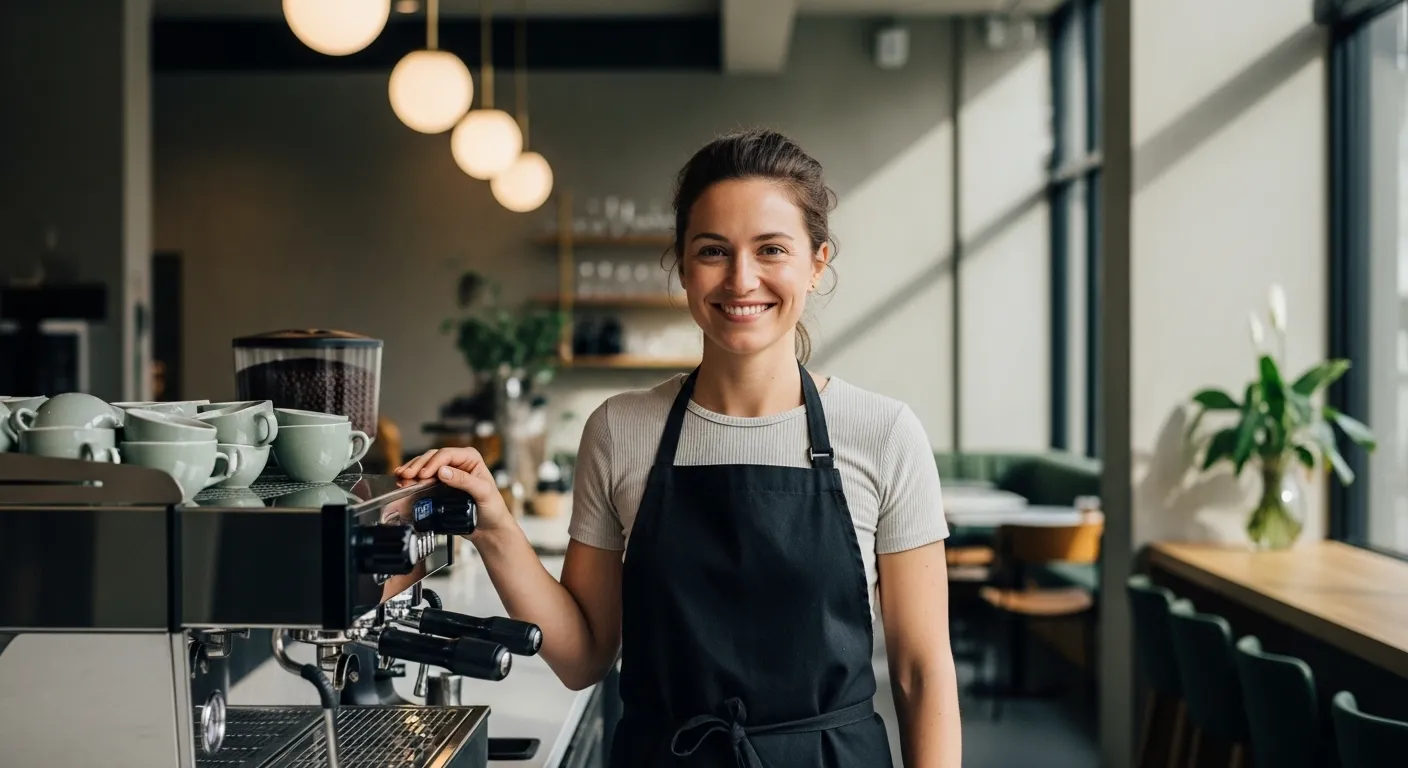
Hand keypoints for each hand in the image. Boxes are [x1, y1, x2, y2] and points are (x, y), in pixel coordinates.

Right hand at [395, 447, 511, 537]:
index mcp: (471, 458)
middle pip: (433, 457)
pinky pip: (424, 477)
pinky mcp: (440, 485)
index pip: (447, 455)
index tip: (423, 475)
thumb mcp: (483, 492)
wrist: (489, 528)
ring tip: (401, 477)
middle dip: (417, 466)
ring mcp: (448, 473)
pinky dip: (413, 479)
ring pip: (425, 465)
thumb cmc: (493, 509)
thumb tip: (443, 471)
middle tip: (405, 476)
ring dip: (412, 470)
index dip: (432, 463)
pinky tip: (404, 481)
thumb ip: (464, 481)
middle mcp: (458, 462)